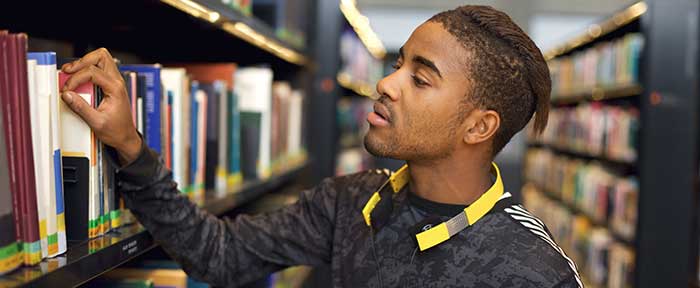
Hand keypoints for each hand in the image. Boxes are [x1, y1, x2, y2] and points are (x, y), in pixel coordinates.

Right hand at [60, 48, 141, 164]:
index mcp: (116, 88)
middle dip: (82, 61)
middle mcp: (117, 82)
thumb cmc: (116, 131)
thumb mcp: (96, 122)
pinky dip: (87, 69)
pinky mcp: (111, 85)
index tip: (67, 90)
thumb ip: (81, 108)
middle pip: (101, 56)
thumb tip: (67, 95)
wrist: (126, 137)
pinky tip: (78, 79)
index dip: (76, 79)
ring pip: (101, 59)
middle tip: (68, 72)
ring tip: (71, 73)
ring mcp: (115, 82)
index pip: (93, 72)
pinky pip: (100, 68)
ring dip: (85, 63)